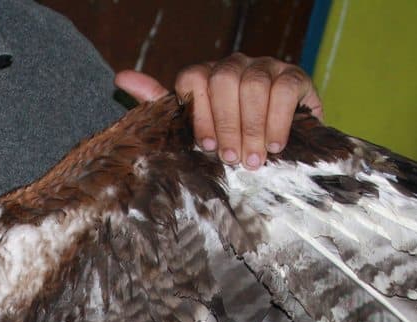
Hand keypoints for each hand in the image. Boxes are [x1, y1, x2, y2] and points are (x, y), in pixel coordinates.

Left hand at [115, 54, 322, 169]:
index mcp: (207, 76)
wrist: (280, 150)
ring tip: (253, 160)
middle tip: (231, 160)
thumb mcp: (195, 130)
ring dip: (252, 127)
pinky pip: (284, 90)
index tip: (205, 146)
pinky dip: (278, 120)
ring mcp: (266, 67)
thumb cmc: (230, 142)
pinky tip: (275, 146)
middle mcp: (234, 66)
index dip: (199, 113)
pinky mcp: (294, 77)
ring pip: (253, 84)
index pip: (194, 77)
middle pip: (224, 79)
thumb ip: (162, 105)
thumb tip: (121, 77)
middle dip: (227, 124)